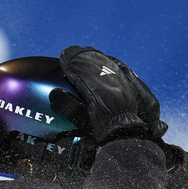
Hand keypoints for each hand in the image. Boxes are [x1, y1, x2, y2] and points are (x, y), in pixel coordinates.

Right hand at [50, 46, 167, 144]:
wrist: (128, 136)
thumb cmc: (103, 131)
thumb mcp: (82, 121)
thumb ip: (68, 107)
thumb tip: (55, 93)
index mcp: (96, 92)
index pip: (80, 72)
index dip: (70, 63)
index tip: (62, 57)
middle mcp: (110, 84)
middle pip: (93, 65)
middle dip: (81, 57)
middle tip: (71, 52)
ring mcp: (123, 83)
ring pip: (107, 63)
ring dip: (95, 57)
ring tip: (85, 52)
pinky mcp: (133, 85)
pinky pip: (122, 68)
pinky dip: (112, 61)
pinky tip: (108, 58)